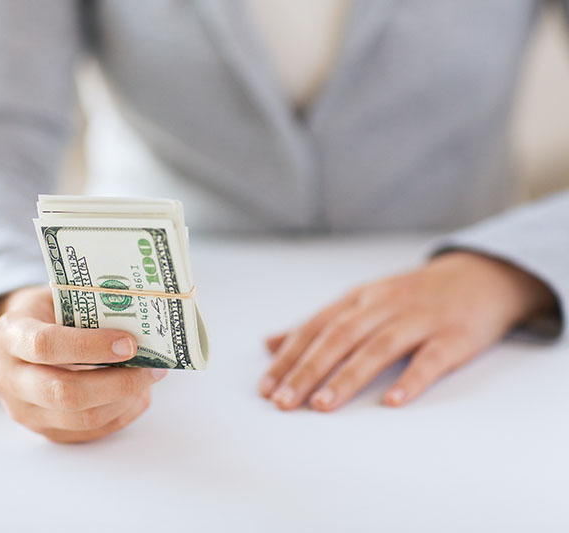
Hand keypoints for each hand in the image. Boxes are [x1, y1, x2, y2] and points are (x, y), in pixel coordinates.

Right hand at [0, 286, 166, 442]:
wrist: (21, 338)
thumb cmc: (48, 312)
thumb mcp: (58, 296)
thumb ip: (89, 309)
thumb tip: (142, 324)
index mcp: (9, 335)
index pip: (46, 345)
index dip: (90, 346)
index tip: (129, 343)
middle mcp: (8, 378)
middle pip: (64, 393)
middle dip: (117, 383)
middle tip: (152, 367)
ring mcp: (23, 410)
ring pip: (81, 419)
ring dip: (125, 400)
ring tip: (150, 378)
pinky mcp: (44, 431)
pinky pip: (89, 432)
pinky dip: (120, 414)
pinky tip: (138, 395)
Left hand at [259, 252, 556, 410]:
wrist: (481, 276)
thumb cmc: (411, 297)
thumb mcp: (361, 303)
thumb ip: (318, 325)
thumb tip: (269, 344)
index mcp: (358, 299)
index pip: (315, 328)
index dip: (288, 357)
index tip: (265, 388)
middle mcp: (383, 305)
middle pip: (339, 338)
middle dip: (308, 370)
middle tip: (284, 402)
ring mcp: (419, 319)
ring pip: (378, 348)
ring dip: (347, 377)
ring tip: (322, 405)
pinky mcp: (454, 336)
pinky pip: (430, 359)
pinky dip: (411, 380)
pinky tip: (393, 402)